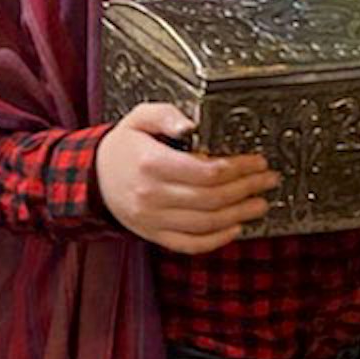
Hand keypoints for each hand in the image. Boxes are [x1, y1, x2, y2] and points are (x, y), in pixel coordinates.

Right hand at [96, 103, 277, 254]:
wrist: (92, 177)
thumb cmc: (123, 146)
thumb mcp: (139, 118)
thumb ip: (166, 115)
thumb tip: (191, 124)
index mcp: (150, 163)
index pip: (205, 171)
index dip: (238, 168)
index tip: (257, 162)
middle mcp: (151, 194)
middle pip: (211, 197)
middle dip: (246, 189)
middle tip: (267, 181)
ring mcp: (151, 218)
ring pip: (206, 223)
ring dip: (239, 215)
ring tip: (259, 204)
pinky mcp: (153, 234)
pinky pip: (190, 244)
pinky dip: (216, 239)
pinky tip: (235, 228)